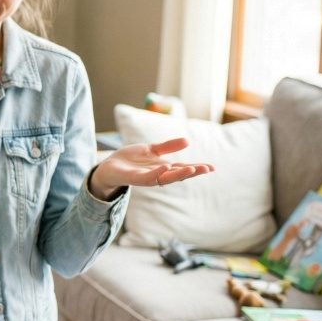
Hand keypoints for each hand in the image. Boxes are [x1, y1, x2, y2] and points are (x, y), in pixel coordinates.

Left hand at [90, 137, 214, 199]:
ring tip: (193, 169)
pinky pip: (149, 178)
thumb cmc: (130, 159)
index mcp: (163, 167)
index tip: (212, 167)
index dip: (197, 167)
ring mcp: (148, 177)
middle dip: (193, 172)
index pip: (183, 168)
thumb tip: (187, 141)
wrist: (109, 166)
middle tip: (208, 169)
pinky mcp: (135, 179)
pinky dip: (158, 173)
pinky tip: (166, 167)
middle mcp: (158, 174)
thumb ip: (168, 147)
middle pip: (178, 174)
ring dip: (179, 174)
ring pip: (166, 178)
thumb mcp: (151, 149)